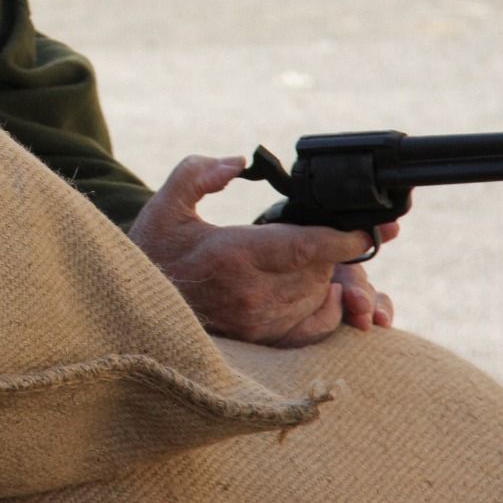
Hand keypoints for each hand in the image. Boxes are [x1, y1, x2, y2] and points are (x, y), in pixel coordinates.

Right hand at [128, 155, 398, 346]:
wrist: (135, 310)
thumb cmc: (152, 254)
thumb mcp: (165, 205)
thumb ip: (199, 174)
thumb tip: (236, 162)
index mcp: (233, 253)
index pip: (307, 246)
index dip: (345, 237)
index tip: (368, 228)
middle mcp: (251, 292)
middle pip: (319, 268)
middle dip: (329, 248)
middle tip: (325, 231)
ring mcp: (258, 321)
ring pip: (319, 295)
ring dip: (325, 274)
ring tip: (313, 256)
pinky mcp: (261, 340)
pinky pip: (313, 327)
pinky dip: (325, 307)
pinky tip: (318, 290)